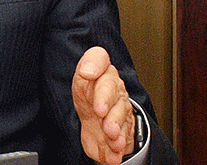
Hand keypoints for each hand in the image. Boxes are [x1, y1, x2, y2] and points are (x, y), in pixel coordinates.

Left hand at [72, 46, 134, 164]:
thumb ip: (85, 70)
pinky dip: (120, 144)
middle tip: (100, 113)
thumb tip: (87, 70)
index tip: (86, 73)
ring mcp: (121, 108)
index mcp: (101, 71)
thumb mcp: (81, 81)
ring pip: (121, 114)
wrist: (99, 122)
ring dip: (116, 126)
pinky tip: (115, 149)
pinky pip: (125, 135)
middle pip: (112, 89)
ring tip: (111, 136)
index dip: (94, 64)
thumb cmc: (89, 96)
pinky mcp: (125, 128)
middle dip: (106, 101)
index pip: (99, 58)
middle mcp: (113, 87)